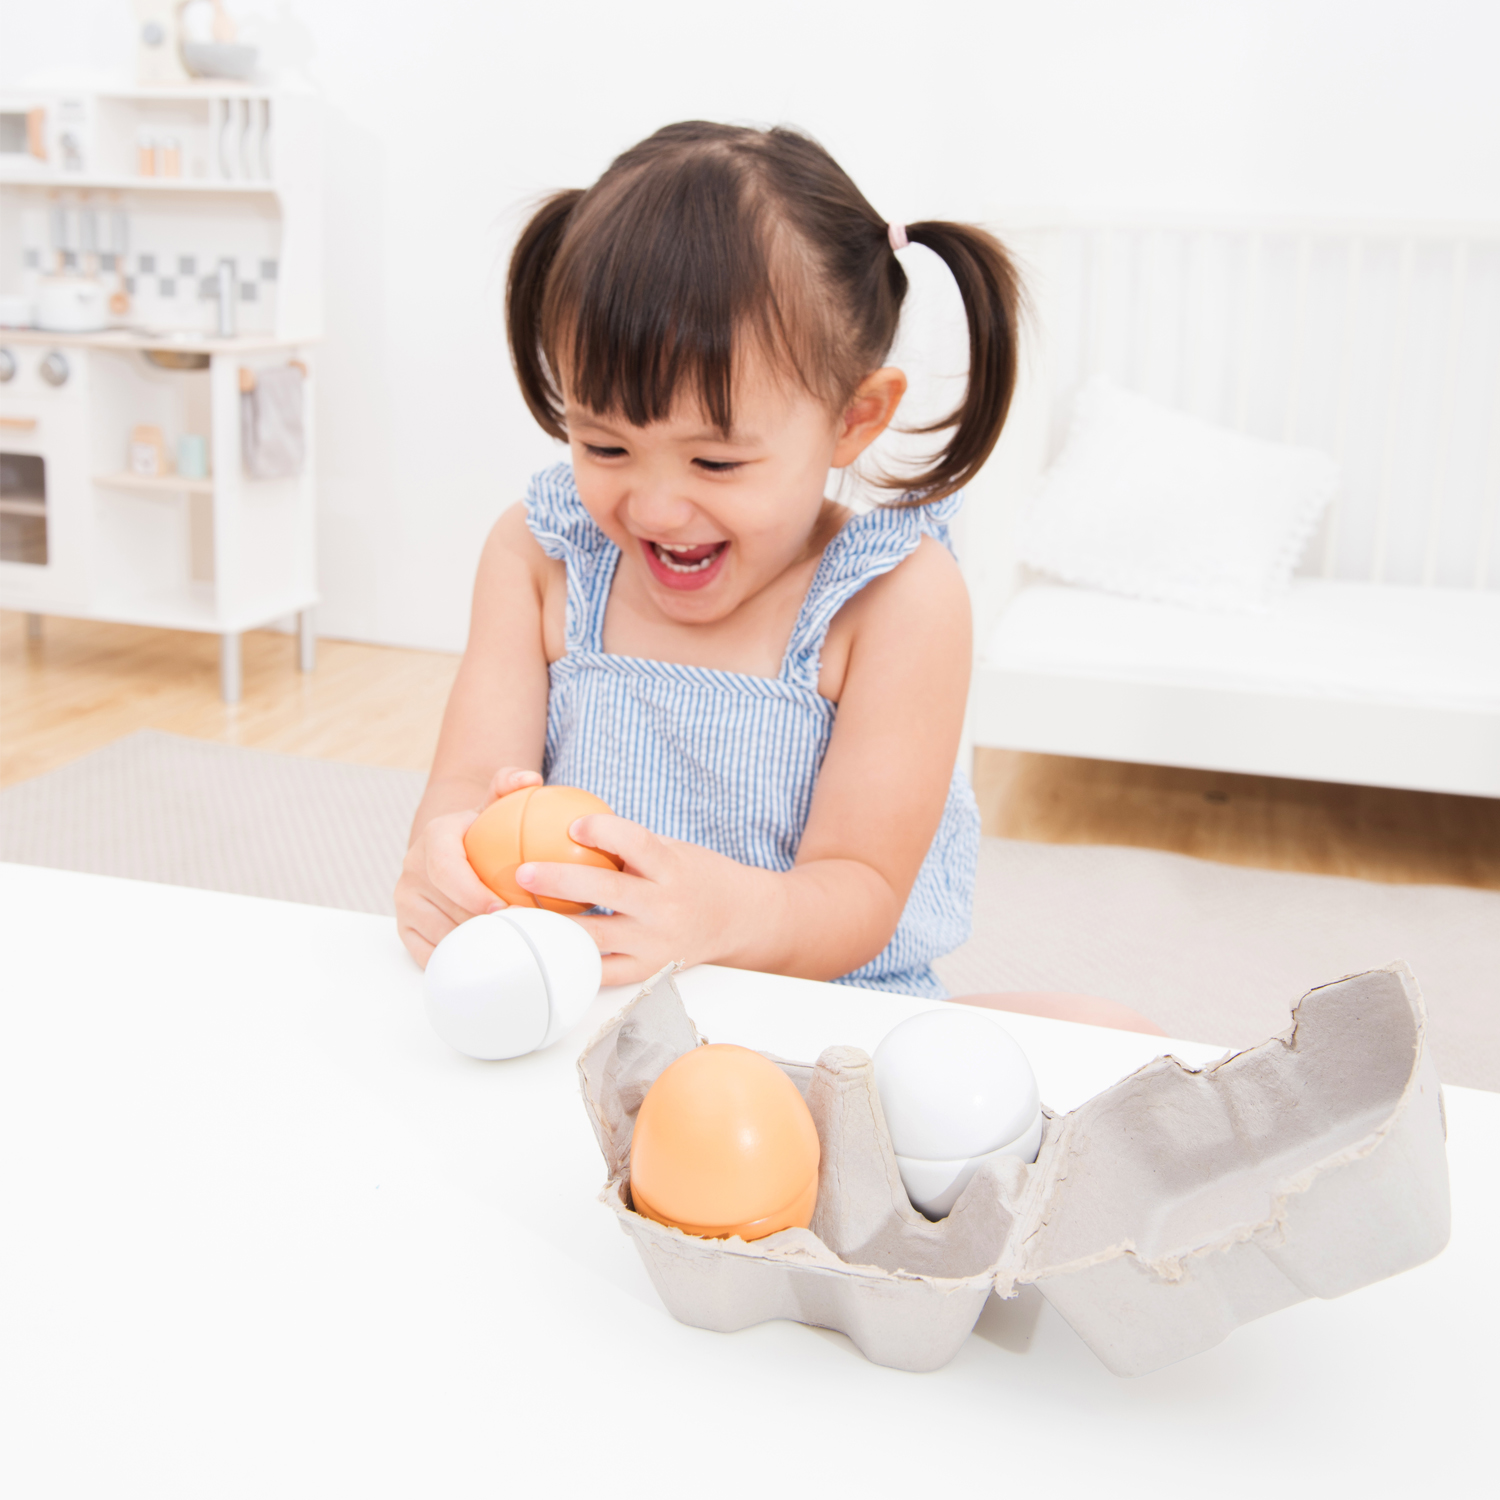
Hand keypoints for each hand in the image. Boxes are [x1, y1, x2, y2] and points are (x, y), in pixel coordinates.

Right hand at [395, 766, 541, 965]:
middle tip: (522, 935)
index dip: (472, 893)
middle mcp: (412, 870)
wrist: (457, 848)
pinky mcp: (405, 929)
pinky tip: (490, 959)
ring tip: (512, 948)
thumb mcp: (497, 803)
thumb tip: (529, 780)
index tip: (503, 909)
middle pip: (448, 908)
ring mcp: (406, 901)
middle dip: (486, 925)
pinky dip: (461, 959)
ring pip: (443, 934)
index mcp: (434, 838)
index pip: (446, 869)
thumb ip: (511, 784)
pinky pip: (432, 954)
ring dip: (477, 945)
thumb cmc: (486, 829)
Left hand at [512, 812, 767, 985]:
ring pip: (596, 935)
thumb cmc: (696, 877)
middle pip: (607, 890)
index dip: (602, 830)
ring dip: (554, 924)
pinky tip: (546, 948)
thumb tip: (569, 825)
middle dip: (560, 878)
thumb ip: (628, 846)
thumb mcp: (671, 851)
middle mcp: (664, 906)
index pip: (635, 842)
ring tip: (520, 915)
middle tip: (524, 870)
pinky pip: (602, 970)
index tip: (573, 825)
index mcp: (671, 868)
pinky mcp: (648, 970)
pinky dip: (573, 959)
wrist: (739, 920)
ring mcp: (656, 942)